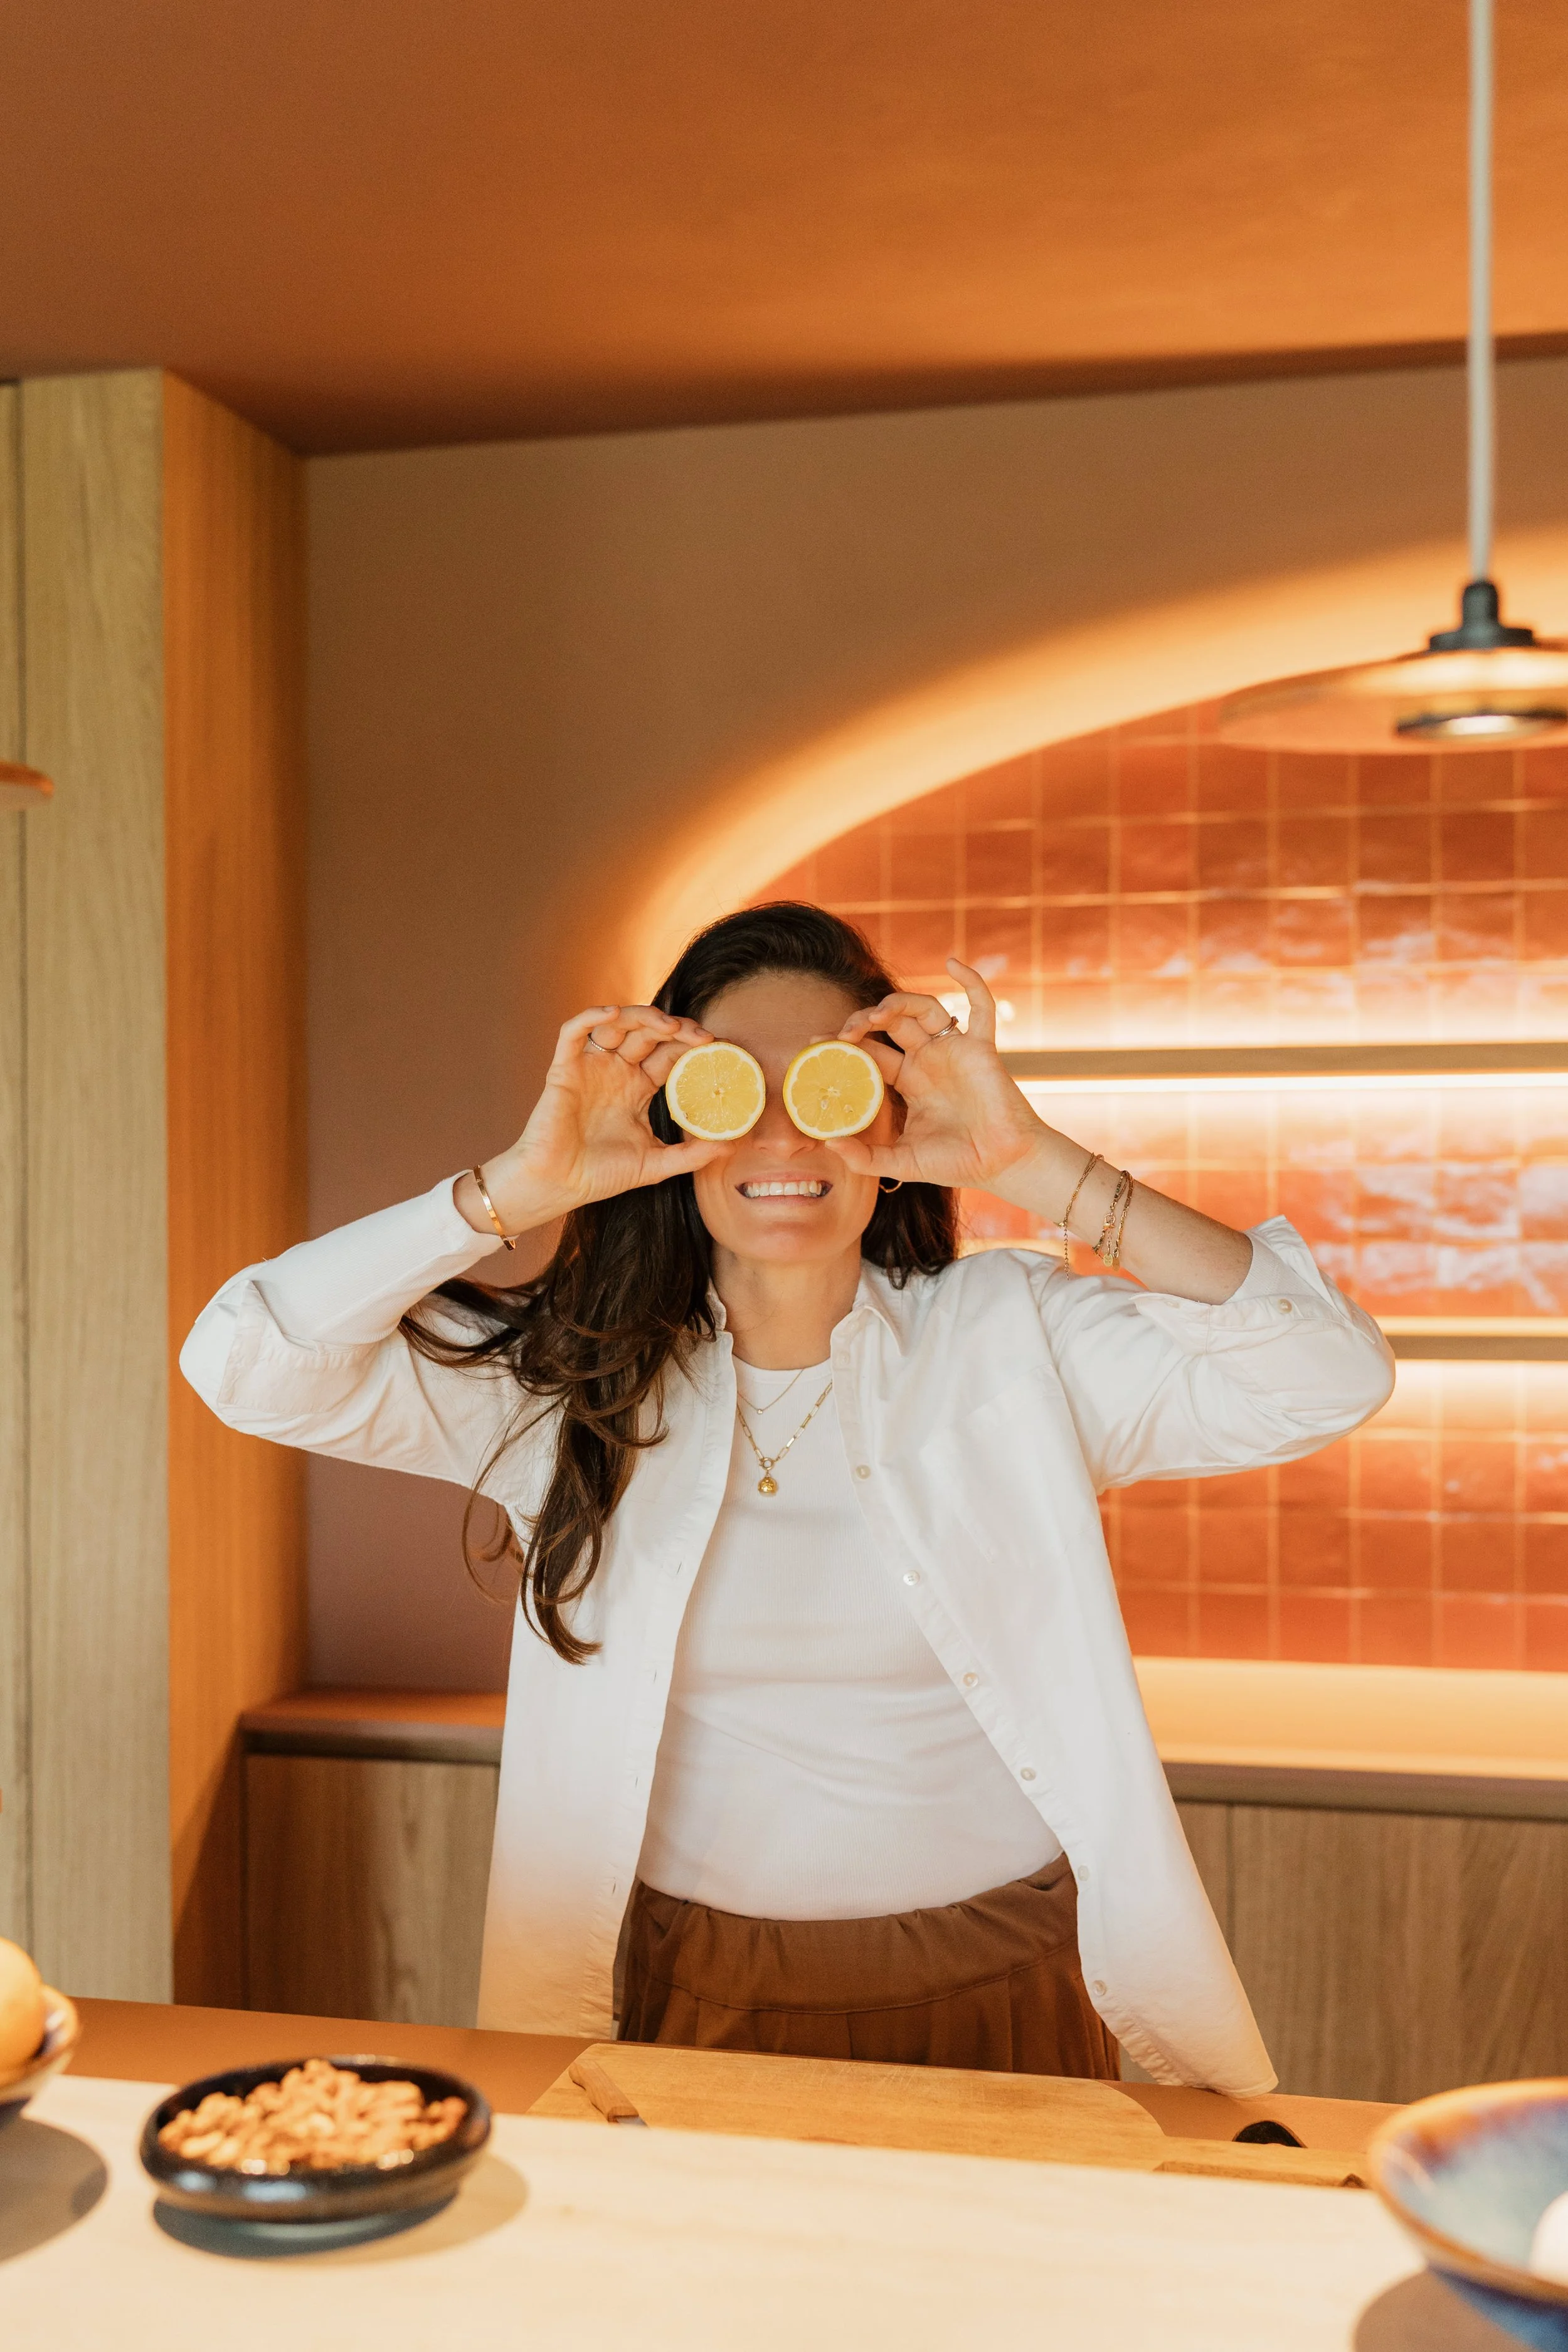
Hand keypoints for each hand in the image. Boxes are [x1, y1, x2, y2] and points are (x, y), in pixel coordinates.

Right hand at [463, 1005, 732, 1235]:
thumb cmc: (601, 1175)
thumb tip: (732, 1146)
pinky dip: (591, 1017)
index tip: (717, 1047)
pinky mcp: (564, 1069)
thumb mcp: (656, 1163)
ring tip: (667, 1025)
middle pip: (649, 1034)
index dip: (691, 1045)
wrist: (558, 1186)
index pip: (669, 1054)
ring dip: (642, 1017)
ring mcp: (590, 1067)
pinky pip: (573, 1033)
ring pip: (617, 1025)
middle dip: (676, 1028)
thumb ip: (692, 1154)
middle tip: (701, 1036)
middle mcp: (616, 1071)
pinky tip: (612, 1013)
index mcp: (638, 1088)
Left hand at [829, 959, 1047, 1192]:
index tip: (816, 1043)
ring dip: (899, 1002)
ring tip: (877, 1015)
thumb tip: (828, 1144)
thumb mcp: (902, 1162)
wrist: (1003, 1164)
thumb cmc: (957, 1163)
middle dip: (865, 1021)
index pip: (870, 1053)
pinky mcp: (982, 1048)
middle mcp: (929, 1061)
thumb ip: (866, 1157)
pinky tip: (952, 963)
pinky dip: (971, 981)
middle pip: (891, 1024)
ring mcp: (955, 1051)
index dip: (844, 1045)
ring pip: (924, 1009)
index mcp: (909, 1082)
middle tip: (845, 1033)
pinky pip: (981, 1006)